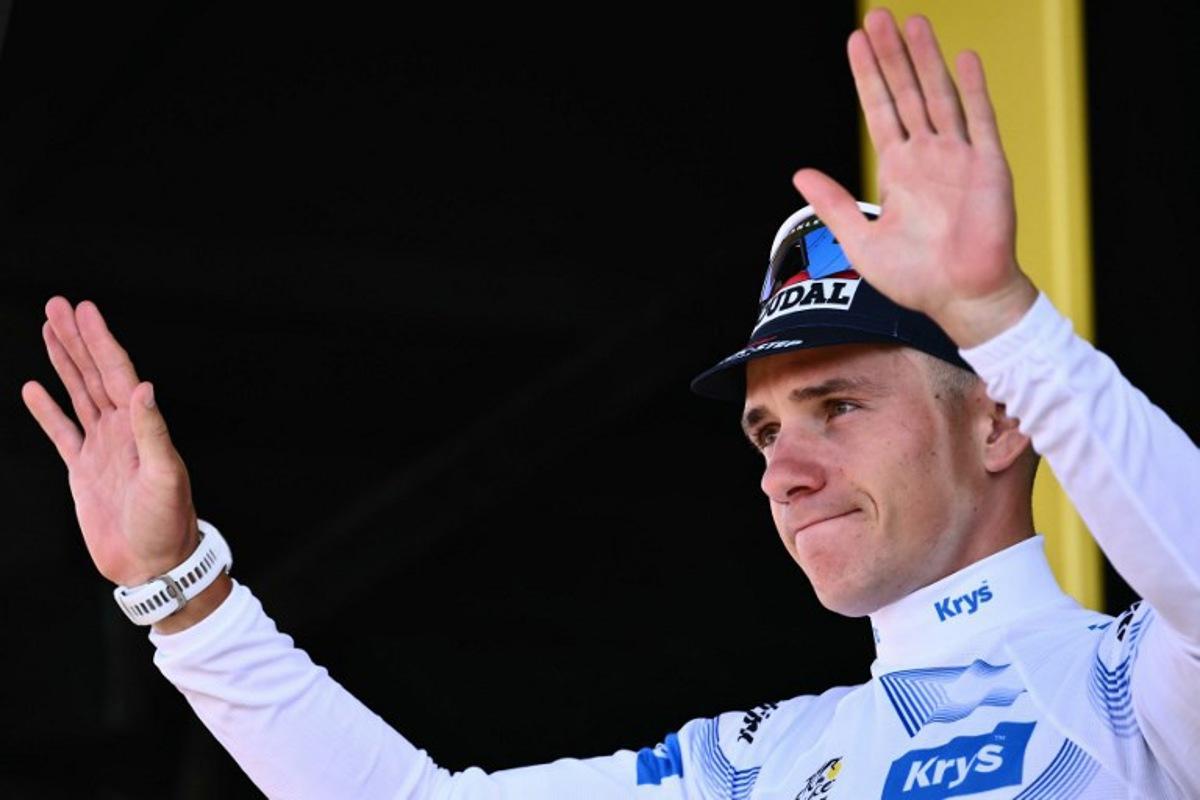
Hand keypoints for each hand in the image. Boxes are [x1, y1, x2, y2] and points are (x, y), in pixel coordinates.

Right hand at [22, 297, 198, 586]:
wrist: (153, 563)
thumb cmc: (167, 522)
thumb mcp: (164, 476)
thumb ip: (152, 432)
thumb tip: (144, 387)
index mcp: (140, 426)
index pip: (117, 372)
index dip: (100, 340)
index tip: (83, 309)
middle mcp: (121, 430)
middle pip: (94, 373)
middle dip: (77, 338)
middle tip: (58, 304)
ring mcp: (101, 448)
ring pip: (78, 393)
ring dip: (64, 362)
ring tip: (48, 329)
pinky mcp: (83, 471)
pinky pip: (61, 432)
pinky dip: (47, 410)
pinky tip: (34, 388)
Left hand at [791, 9, 1036, 347]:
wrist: (961, 298)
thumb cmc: (916, 279)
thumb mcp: (860, 241)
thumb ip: (833, 204)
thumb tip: (799, 173)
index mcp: (899, 170)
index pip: (879, 110)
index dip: (868, 76)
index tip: (855, 42)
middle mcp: (928, 156)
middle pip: (907, 92)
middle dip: (892, 55)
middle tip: (879, 17)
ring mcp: (959, 157)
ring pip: (939, 95)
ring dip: (927, 59)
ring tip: (913, 22)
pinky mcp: (988, 167)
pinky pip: (980, 120)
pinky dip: (973, 89)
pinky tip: (964, 57)